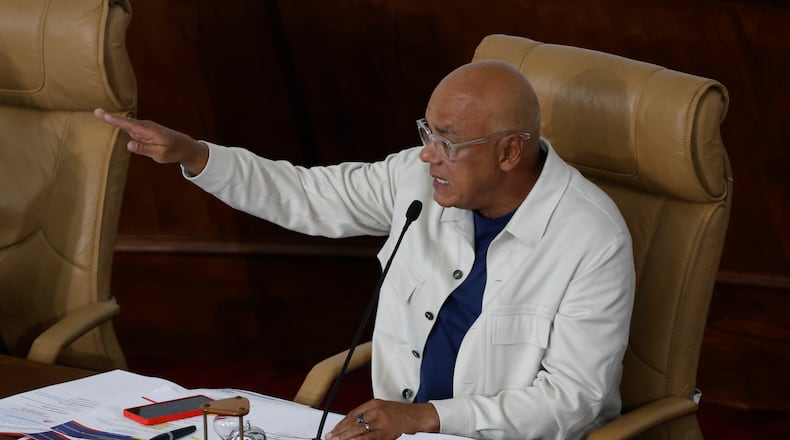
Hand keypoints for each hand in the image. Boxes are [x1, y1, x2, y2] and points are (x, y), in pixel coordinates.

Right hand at [93, 108, 208, 174]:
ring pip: (126, 125)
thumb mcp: (160, 154)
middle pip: (125, 122)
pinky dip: (119, 124)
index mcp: (149, 131)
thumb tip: (128, 144)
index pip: (129, 125)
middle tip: (95, 111)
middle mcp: (145, 127)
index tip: (102, 114)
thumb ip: (144, 149)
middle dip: (110, 116)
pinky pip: (129, 128)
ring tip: (98, 113)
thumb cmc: (173, 151)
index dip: (115, 120)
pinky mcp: (143, 131)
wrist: (184, 146)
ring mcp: (143, 128)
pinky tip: (109, 119)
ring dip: (113, 119)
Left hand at [326, 399, 438, 439]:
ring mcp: (380, 421)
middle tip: (330, 437)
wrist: (418, 416)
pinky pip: (368, 437)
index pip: (352, 414)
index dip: (341, 423)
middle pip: (353, 421)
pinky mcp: (386, 431)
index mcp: (374, 404)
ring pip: (358, 430)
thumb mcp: (383, 409)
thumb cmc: (402, 414)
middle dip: (340, 431)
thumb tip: (353, 425)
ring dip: (345, 436)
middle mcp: (376, 411)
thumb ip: (369, 414)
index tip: (334, 429)